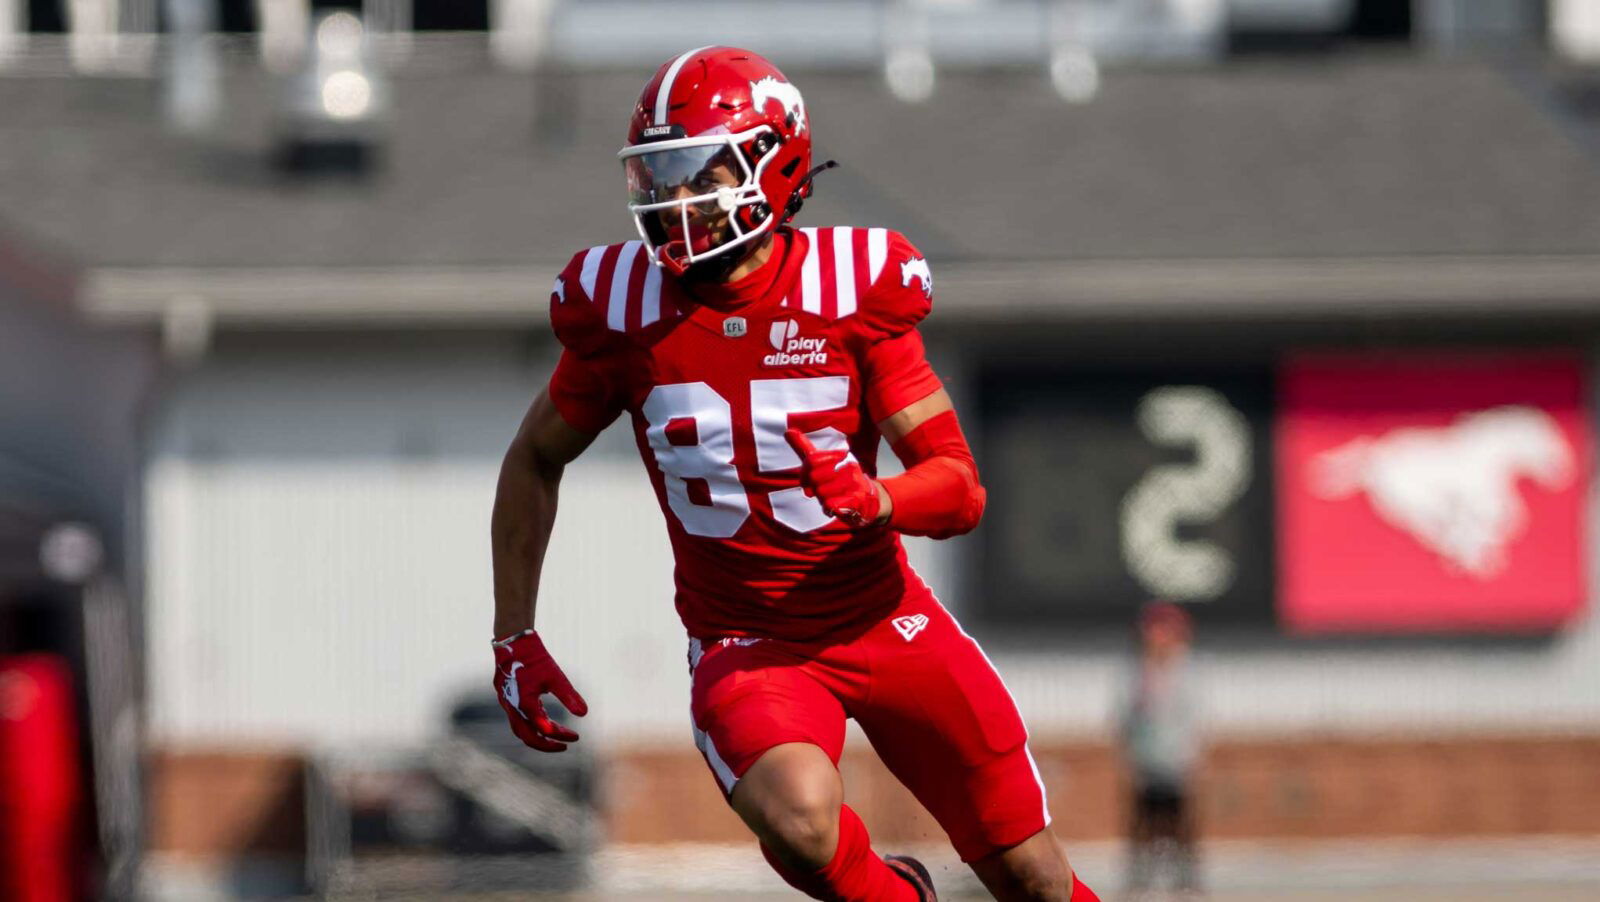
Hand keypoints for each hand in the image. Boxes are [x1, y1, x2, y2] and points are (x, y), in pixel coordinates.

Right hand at [492, 629, 588, 751]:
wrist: (512, 641)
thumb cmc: (535, 658)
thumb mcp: (555, 676)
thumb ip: (568, 695)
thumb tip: (584, 713)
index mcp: (524, 703)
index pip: (544, 729)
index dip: (561, 735)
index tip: (576, 736)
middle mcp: (512, 707)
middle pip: (528, 737)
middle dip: (547, 745)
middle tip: (564, 746)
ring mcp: (507, 703)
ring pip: (521, 729)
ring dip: (539, 735)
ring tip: (557, 735)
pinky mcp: (506, 698)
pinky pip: (518, 719)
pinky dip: (532, 724)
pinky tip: (546, 719)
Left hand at [784, 429, 881, 526]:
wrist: (865, 500)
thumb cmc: (838, 480)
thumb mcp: (821, 463)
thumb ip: (804, 448)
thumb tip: (788, 431)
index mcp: (840, 456)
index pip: (811, 460)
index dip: (805, 474)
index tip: (809, 480)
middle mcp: (848, 466)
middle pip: (814, 476)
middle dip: (814, 487)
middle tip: (821, 490)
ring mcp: (854, 482)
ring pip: (821, 492)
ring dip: (822, 499)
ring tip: (831, 497)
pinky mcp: (856, 499)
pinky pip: (830, 504)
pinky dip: (828, 508)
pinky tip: (836, 505)